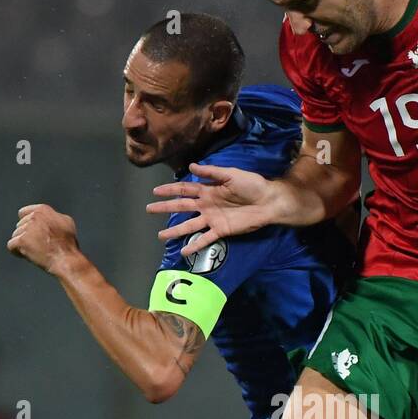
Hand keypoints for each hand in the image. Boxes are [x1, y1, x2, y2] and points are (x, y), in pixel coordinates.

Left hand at [8, 204, 80, 272]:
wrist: (66, 259)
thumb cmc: (67, 244)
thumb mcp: (66, 222)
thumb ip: (52, 216)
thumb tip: (45, 217)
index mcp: (43, 210)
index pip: (23, 213)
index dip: (27, 224)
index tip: (34, 233)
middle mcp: (34, 216)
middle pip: (19, 226)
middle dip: (26, 236)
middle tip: (39, 245)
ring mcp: (27, 228)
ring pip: (15, 236)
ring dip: (23, 245)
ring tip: (36, 251)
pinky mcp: (22, 240)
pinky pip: (11, 246)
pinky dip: (17, 252)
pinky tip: (27, 256)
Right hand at [148, 163, 279, 254]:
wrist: (268, 201)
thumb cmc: (252, 184)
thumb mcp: (231, 173)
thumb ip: (211, 172)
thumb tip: (191, 167)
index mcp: (208, 190)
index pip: (184, 189)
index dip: (170, 189)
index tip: (155, 191)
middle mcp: (207, 205)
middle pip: (181, 206)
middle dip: (165, 207)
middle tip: (149, 209)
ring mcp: (213, 219)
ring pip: (189, 224)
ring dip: (175, 230)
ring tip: (161, 236)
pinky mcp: (221, 230)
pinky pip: (205, 239)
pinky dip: (195, 245)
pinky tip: (184, 251)